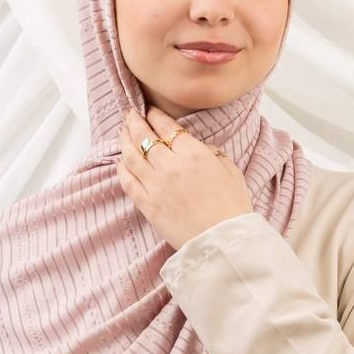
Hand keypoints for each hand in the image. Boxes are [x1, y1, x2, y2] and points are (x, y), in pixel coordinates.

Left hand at [116, 105, 254, 250]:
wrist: (222, 242)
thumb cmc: (232, 209)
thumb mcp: (231, 172)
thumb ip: (213, 155)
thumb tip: (200, 148)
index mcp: (195, 155)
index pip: (167, 127)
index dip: (155, 116)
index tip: (150, 111)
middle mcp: (171, 166)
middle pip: (144, 137)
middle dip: (134, 122)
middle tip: (129, 115)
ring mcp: (156, 186)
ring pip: (132, 156)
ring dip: (124, 141)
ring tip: (122, 133)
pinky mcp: (148, 205)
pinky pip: (128, 182)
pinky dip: (122, 168)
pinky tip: (121, 162)